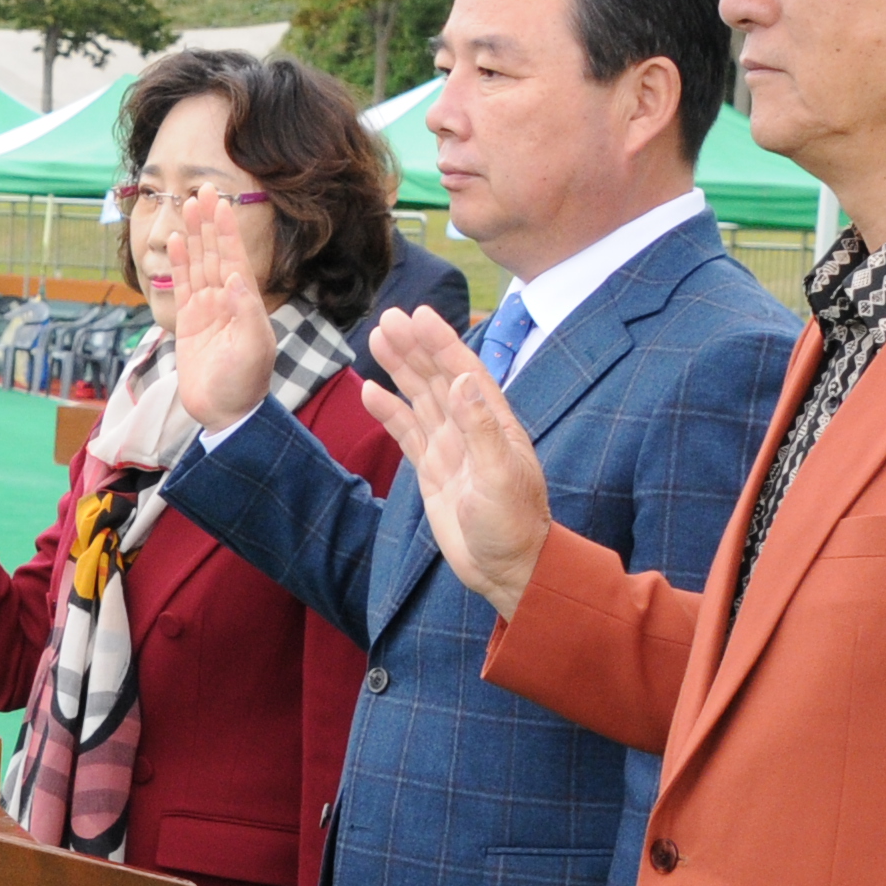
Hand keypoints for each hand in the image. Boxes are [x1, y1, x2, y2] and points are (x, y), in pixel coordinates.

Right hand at [165, 192, 278, 426]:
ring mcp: (207, 309)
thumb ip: (246, 311)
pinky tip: (177, 241)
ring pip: (199, 263)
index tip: (222, 202)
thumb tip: (233, 278)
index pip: (235, 257)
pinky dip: (180, 262)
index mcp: (245, 302)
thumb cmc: (245, 383)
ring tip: (188, 205)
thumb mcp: (254, 347)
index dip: (227, 230)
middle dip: (211, 222)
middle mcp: (227, 300)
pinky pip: (183, 285)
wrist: (225, 413)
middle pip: (216, 252)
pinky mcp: (188, 322)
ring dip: (195, 234)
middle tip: (203, 189)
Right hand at [355, 305, 554, 618]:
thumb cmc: (514, 526)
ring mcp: (451, 449)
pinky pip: (408, 433)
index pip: (464, 372)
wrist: (508, 571)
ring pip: (420, 399)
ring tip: (378, 339)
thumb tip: (460, 380)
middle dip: (414, 347)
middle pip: (438, 378)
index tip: (420, 314)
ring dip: (400, 370)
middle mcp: (472, 429)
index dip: (442, 342)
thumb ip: (481, 428)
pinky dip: (389, 412)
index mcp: (495, 424)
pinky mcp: (434, 472)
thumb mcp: (500, 476)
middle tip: (389, 317)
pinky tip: (370, 392)